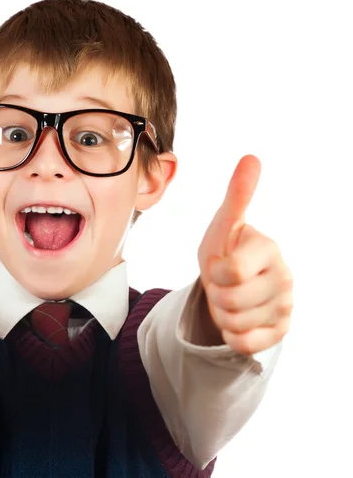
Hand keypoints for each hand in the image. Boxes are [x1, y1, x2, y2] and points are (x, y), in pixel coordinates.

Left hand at [197, 155, 292, 354]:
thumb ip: (237, 194)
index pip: (231, 272)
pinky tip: (238, 318)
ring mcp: (286, 306)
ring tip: (230, 297)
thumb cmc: (224, 250)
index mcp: (269, 249)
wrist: (228, 284)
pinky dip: (232, 334)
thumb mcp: (223, 224)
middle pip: (230, 300)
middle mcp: (284, 277)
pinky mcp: (282, 330)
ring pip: (235, 323)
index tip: (220, 264)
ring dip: (222, 313)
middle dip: (216, 293)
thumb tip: (251, 157)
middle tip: (223, 283)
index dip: (215, 272)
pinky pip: (244, 343)